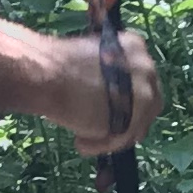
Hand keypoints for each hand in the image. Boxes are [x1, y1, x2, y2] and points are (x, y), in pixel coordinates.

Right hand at [29, 25, 160, 151]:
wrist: (46, 74)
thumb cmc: (56, 67)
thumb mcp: (89, 63)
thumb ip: (107, 77)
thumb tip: (108, 97)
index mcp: (135, 47)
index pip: (140, 81)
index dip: (125, 98)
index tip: (104, 108)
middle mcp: (147, 66)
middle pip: (147, 104)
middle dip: (125, 119)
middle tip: (98, 129)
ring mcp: (145, 91)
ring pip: (136, 124)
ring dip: (110, 135)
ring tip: (82, 139)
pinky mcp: (137, 116)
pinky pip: (123, 138)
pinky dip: (102, 145)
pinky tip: (81, 144)